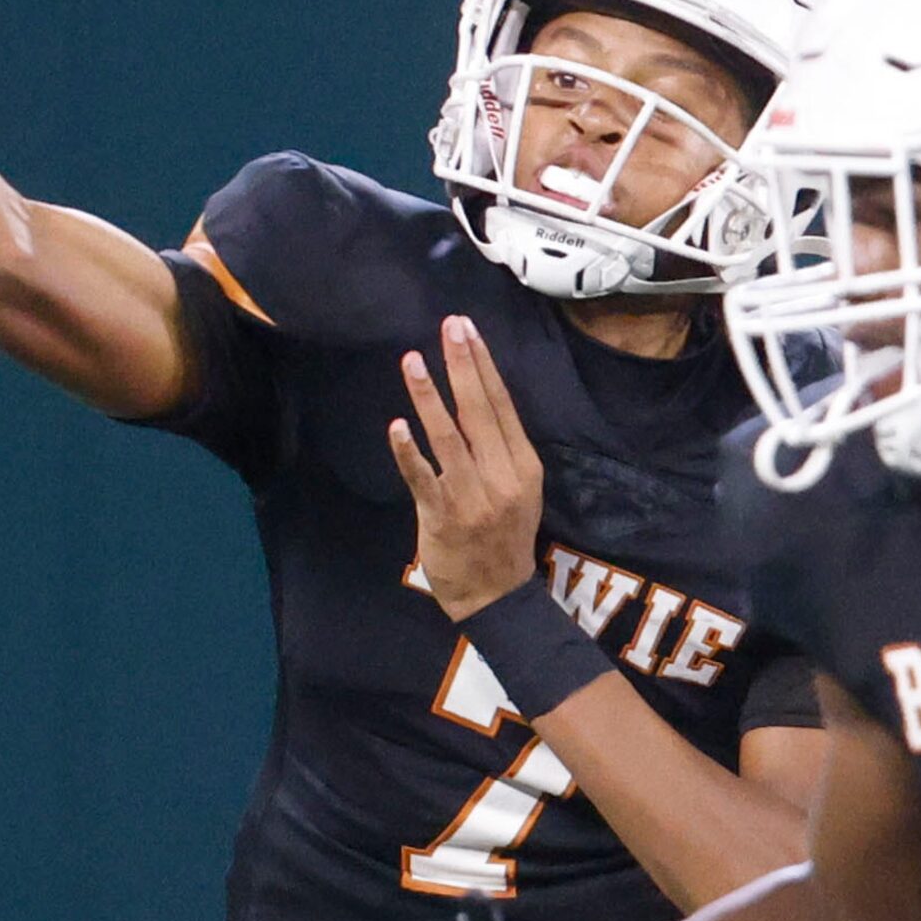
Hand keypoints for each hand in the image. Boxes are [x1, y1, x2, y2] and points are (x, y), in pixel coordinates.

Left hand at [389, 315, 543, 621]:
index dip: (484, 365)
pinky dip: (409, 451)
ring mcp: (472, 496)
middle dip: (463, 365)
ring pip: (449, 437)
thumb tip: (477, 395)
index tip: (468, 330)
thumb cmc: (504, 535)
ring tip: (413, 360)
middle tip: (449, 326)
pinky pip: (423, 477)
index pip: (502, 404)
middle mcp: (502, 476)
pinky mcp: (442, 516)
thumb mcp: (520, 489)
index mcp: (524, 465)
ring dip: (430, 397)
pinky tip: (397, 425)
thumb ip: (501, 448)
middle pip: (479, 411)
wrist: (496, 594)